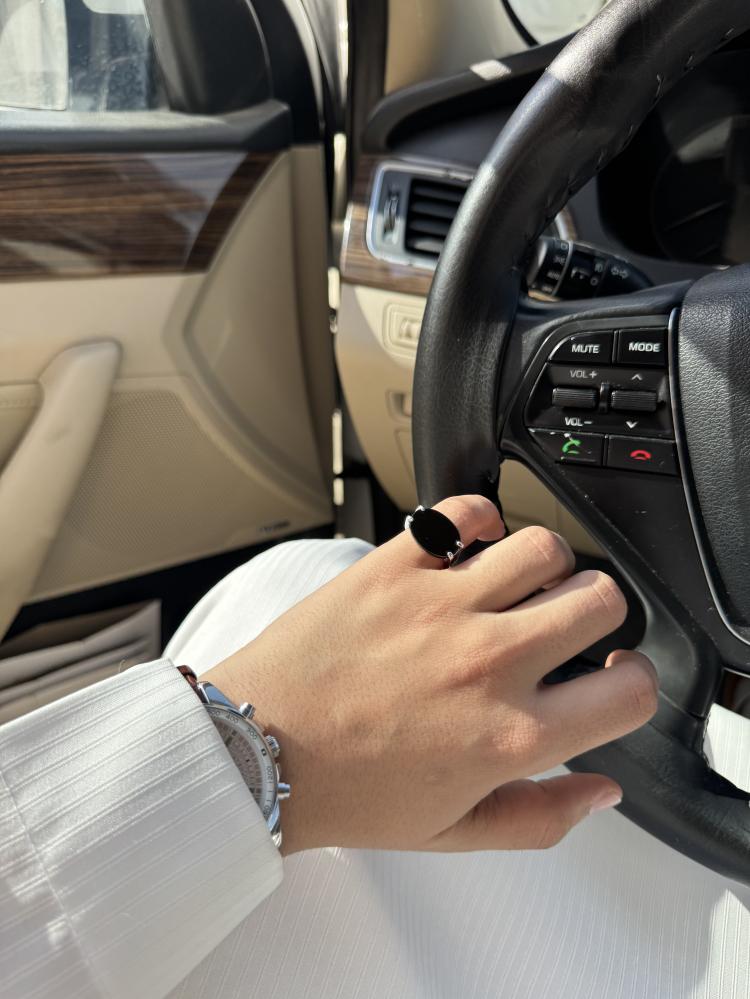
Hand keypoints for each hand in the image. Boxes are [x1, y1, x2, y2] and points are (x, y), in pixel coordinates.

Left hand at [205, 496, 657, 855]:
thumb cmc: (346, 793)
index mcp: (511, 736)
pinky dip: (478, 521)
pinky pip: (465, 514)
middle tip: (564, 626)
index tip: (612, 678)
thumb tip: (601, 790)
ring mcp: (441, 607)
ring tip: (515, 586)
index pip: (630, 690)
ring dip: (544, 564)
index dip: (634, 682)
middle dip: (597, 612)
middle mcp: (488, 663)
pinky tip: (467, 550)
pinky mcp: (394, 567)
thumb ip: (541, 818)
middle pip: (601, 597)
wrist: (256, 752)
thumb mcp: (453, 832)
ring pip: (544, 545)